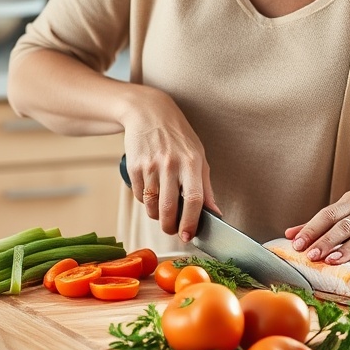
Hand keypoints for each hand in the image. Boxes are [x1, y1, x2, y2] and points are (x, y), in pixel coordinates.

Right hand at [121, 87, 219, 241]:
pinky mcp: (134, 166)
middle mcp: (171, 164)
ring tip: (163, 210)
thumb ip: (206, 188)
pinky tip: (152, 192)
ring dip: (157, 216)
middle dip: (171, 227)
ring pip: (152, 206)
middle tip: (173, 231)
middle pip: (170, 208)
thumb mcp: (198, 156)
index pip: (195, 199)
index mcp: (192, 162)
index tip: (188, 236)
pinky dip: (145, 201)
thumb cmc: (178, 136)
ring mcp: (151, 165)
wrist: (148, 112)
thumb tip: (216, 215)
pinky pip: (139, 196)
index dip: (191, 222)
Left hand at [284, 188, 349, 264]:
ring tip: (331, 261)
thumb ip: (318, 222)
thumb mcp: (345, 209)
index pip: (328, 215)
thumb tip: (290, 235)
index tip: (298, 244)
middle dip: (326, 241)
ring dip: (347, 249)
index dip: (312, 229)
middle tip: (311, 255)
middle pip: (344, 226)